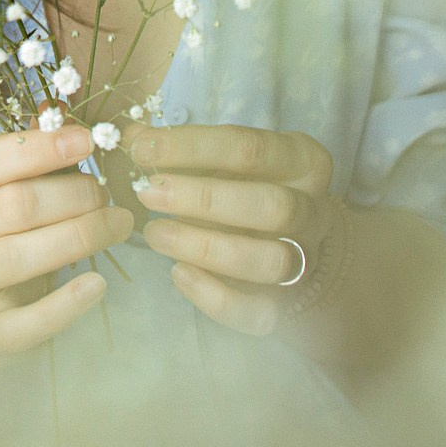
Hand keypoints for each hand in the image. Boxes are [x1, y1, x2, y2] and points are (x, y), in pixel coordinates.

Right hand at [0, 123, 134, 361]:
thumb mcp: (13, 191)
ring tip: (118, 225)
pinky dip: (63, 306)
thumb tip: (59, 110)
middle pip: (10, 207)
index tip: (86, 140)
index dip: (35, 149)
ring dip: (76, 237)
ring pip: (14, 258)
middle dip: (70, 195)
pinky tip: (98, 285)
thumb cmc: (7, 236)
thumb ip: (34, 156)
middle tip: (109, 193)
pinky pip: (21, 323)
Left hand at [129, 123, 345, 336]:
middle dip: (204, 199)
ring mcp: (304, 261)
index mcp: (302, 161)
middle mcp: (312, 210)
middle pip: (270, 205)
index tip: (141, 147)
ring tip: (155, 233)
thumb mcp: (227, 159)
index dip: (191, 146)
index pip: (249, 148)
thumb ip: (183, 148)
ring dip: (206, 247)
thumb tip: (133, 135)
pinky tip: (178, 273)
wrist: (299, 243)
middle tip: (148, 192)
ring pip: (269, 260)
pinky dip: (215, 297)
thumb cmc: (250, 187)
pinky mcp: (285, 306)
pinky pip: (258, 311)